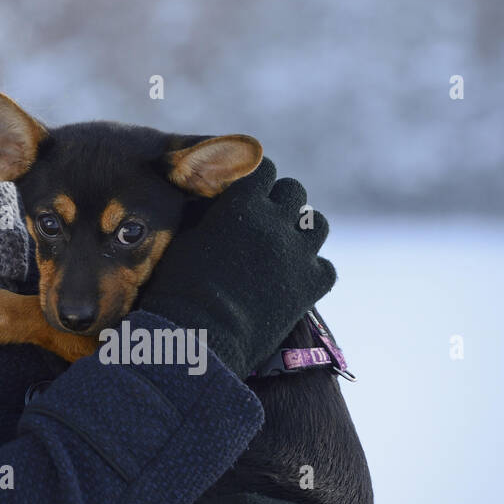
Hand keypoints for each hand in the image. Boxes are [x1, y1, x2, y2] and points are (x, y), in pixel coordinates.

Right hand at [135, 156, 336, 377]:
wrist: (200, 336)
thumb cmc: (179, 286)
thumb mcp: (185, 238)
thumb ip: (207, 213)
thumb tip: (213, 202)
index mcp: (242, 204)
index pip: (264, 168)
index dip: (256, 177)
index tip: (248, 189)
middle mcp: (276, 222)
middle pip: (294, 190)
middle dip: (280, 200)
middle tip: (265, 218)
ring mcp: (299, 253)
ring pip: (318, 223)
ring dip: (301, 230)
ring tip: (285, 245)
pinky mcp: (312, 285)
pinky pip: (325, 266)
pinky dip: (311, 270)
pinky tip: (292, 279)